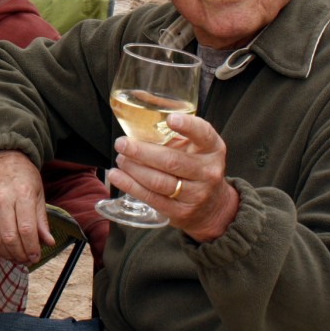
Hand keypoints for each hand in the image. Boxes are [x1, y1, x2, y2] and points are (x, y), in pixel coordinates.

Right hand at [0, 150, 55, 264]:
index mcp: (22, 193)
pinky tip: (1, 251)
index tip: (36, 256)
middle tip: (26, 260)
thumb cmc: (24, 177)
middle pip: (9, 237)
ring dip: (6, 254)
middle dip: (20, 254)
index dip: (31, 248)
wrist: (1, 158)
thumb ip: (42, 220)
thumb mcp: (39, 194)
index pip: (26, 229)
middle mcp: (2, 197)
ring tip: (15, 257)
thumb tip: (48, 242)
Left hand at [110, 113, 238, 241]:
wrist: (212, 206)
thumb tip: (136, 118)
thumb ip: (173, 134)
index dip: (188, 126)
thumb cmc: (195, 166)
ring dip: (133, 169)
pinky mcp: (181, 212)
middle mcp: (208, 172)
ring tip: (120, 159)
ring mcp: (196, 194)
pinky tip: (117, 176)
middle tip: (122, 143)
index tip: (170, 119)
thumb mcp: (194, 147)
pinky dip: (130, 186)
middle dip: (141, 151)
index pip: (204, 134)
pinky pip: (152, 198)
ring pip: (159, 181)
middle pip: (171, 161)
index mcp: (212, 149)